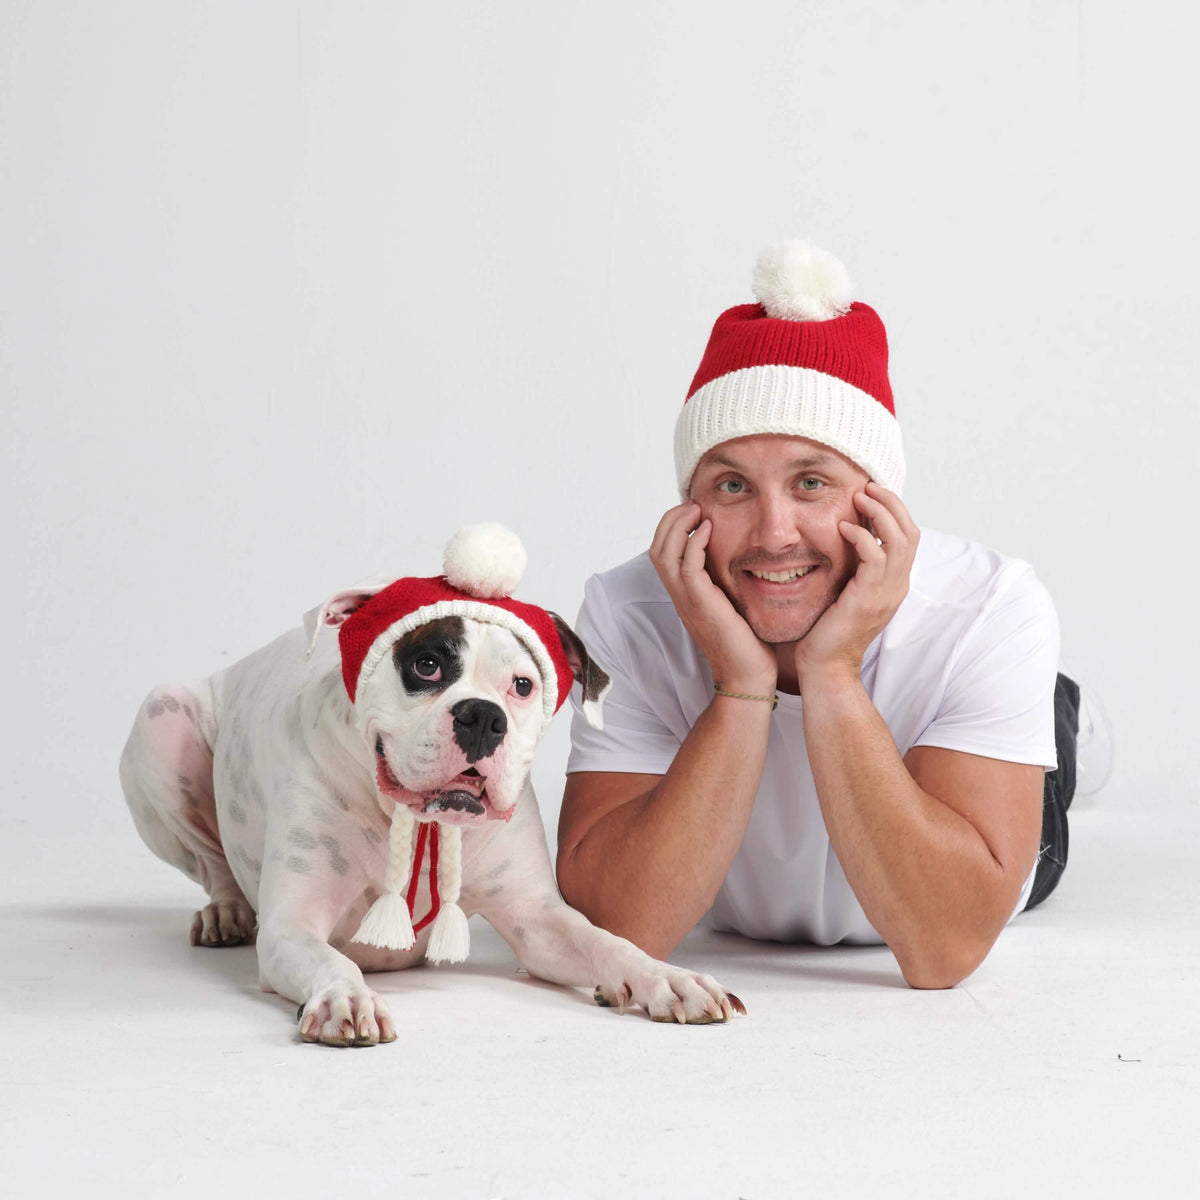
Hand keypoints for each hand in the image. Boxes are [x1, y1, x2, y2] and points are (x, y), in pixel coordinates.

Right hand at [649, 502, 777, 693]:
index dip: (672, 526)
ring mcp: (687, 600)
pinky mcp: (701, 604)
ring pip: (664, 553)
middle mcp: (680, 596)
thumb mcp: (732, 604)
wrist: (747, 677)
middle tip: (693, 504)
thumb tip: (740, 558)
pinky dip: (695, 542)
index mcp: (684, 594)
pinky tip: (710, 529)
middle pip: (657, 547)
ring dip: (679, 525)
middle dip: (671, 519)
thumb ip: (726, 582)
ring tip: (698, 511)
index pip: (662, 552)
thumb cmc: (746, 643)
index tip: (695, 511)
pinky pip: (687, 566)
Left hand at [793, 482, 918, 688]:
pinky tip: (842, 528)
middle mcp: (897, 586)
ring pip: (899, 539)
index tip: (872, 492)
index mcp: (894, 584)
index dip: (894, 510)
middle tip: (868, 486)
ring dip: (880, 512)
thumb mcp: (846, 592)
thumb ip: (853, 568)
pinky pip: (875, 556)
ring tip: (859, 496)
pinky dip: (861, 536)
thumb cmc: (828, 631)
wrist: (826, 668)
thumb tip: (842, 537)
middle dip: (892, 503)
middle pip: (911, 531)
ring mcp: (886, 593)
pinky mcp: (868, 598)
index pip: (908, 537)